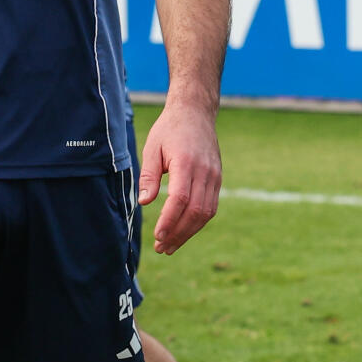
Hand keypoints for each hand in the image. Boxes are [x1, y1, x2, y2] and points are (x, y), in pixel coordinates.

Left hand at [136, 97, 220, 254]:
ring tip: (170, 246)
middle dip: (178, 233)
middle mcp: (205, 172)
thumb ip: (149, 175)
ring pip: (206, 213)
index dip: (170, 221)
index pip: (180, 199)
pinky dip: (197, 222)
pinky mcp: (217, 179)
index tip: (157, 236)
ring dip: (188, 233)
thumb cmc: (169, 129)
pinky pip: (210, 207)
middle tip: (161, 248)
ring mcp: (215, 177)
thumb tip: (144, 202)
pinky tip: (183, 231)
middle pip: (196, 212)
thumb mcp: (152, 147)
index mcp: (187, 163)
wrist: (195, 113)